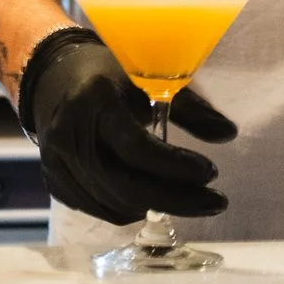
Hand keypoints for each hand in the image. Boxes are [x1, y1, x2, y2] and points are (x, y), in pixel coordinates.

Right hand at [18, 28, 235, 226]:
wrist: (54, 80)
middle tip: (216, 201)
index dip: (175, 165)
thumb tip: (229, 133)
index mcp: (93, 102)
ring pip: (116, 204)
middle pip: (126, 185)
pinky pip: (101, 209)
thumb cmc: (108, 74)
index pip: (136, 147)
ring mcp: (57, 164)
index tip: (210, 172)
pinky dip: (133, 208)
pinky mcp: (56, 183)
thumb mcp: (148, 79)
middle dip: (177, 199)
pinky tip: (156, 198)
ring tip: (192, 198)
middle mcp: (69, 136)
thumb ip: (189, 108)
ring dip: (159, 206)